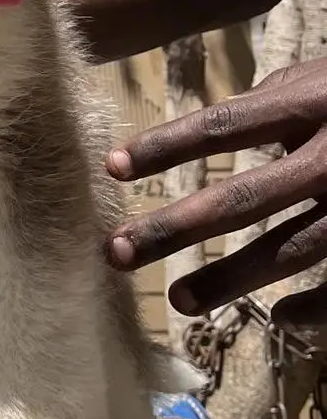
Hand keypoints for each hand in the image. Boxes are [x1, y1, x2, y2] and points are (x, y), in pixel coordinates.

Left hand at [105, 58, 326, 325]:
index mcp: (315, 102)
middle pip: (243, 198)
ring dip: (231, 279)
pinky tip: (284, 324)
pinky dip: (318, 308)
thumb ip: (280, 94)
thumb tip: (229, 117)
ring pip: (291, 251)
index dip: (167, 146)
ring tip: (179, 300)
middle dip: (176, 229)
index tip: (112, 166)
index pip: (225, 124)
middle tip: (117, 253)